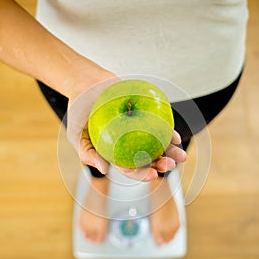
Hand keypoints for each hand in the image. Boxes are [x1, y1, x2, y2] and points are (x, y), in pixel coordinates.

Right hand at [67, 77, 186, 181]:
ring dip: (169, 151)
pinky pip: (157, 124)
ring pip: (155, 143)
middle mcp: (127, 143)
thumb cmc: (79, 111)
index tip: (153, 175)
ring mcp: (136, 129)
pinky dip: (167, 131)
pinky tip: (176, 137)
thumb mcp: (76, 135)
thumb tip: (105, 170)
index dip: (141, 174)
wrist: (85, 83)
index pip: (129, 168)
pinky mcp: (143, 114)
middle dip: (160, 165)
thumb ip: (87, 154)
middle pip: (146, 158)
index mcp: (114, 153)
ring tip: (181, 156)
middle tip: (170, 165)